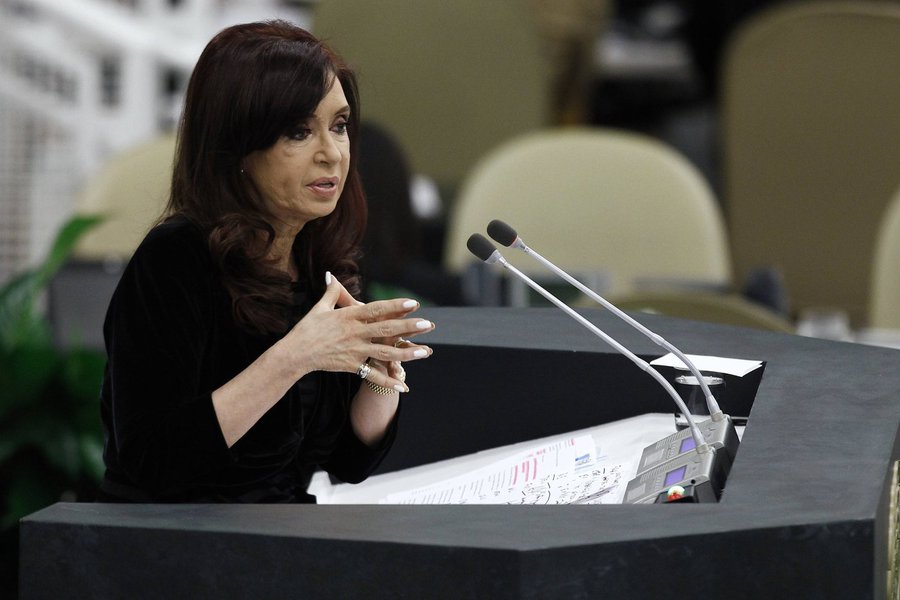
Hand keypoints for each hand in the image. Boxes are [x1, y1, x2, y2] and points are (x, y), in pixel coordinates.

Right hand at [282, 272, 433, 390]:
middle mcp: (354, 333)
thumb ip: (332, 293)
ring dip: (406, 353)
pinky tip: (404, 385)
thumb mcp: (319, 308)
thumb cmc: (307, 329)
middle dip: (409, 327)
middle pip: (386, 329)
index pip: (376, 309)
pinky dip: (389, 380)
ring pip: (385, 352)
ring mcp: (354, 350)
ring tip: (425, 351)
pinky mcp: (352, 366)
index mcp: (349, 316)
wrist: (295, 354)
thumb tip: (331, 276)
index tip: (413, 303)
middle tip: (429, 324)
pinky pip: (373, 374)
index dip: (396, 305)